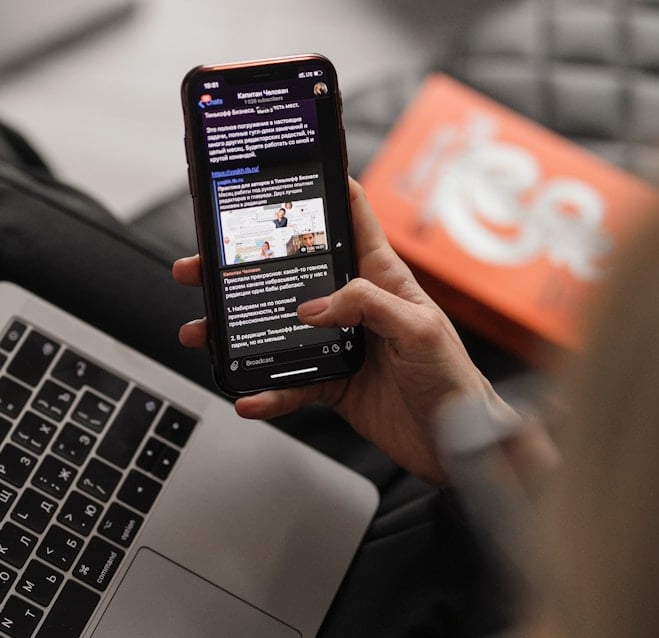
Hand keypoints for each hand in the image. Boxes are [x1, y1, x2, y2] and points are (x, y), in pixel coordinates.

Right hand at [172, 178, 515, 481]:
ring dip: (236, 331)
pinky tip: (247, 397)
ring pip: (276, 329)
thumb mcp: (419, 328)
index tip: (283, 171)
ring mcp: (336, 344)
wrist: (456, 444)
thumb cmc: (453, 378)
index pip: (351, 219)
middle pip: (290, 274)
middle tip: (202, 266)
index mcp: (380, 278)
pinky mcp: (330, 382)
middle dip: (242, 267)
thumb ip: (368, 305)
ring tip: (203, 332)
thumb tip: (313, 306)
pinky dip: (265, 392)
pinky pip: (288, 383)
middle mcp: (353, 305)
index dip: (323, 189)